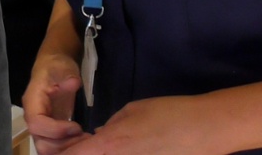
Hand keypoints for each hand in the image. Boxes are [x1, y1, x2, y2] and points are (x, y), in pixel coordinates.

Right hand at [22, 52, 90, 153]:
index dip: (56, 130)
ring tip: (86, 140)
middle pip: (41, 143)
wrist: (54, 67)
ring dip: (67, 149)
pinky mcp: (50, 131)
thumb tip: (73, 83)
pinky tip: (84, 140)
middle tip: (85, 137)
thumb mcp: (62, 66)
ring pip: (47, 149)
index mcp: (32, 101)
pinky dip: (69, 148)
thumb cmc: (56, 67)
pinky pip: (55, 147)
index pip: (36, 124)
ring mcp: (41, 126)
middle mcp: (33, 117)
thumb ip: (67, 76)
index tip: (77, 127)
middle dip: (64, 145)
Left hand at [63, 96, 226, 154]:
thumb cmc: (169, 114)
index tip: (55, 145)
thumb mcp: (132, 110)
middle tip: (79, 142)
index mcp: (108, 146)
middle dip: (75, 153)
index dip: (57, 152)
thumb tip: (99, 137)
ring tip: (101, 143)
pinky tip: (122, 148)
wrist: (206, 130)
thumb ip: (110, 126)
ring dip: (95, 154)